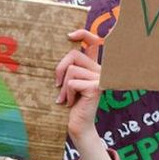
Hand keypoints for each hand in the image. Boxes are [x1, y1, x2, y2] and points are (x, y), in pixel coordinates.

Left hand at [54, 30, 109, 159]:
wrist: (78, 125)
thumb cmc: (70, 104)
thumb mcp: (68, 82)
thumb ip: (69, 66)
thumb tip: (63, 47)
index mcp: (94, 66)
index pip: (93, 42)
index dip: (83, 34)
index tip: (69, 36)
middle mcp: (101, 70)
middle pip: (74, 54)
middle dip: (60, 69)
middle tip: (57, 84)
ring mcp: (100, 78)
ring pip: (71, 70)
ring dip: (63, 86)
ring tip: (66, 98)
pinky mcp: (96, 87)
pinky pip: (72, 83)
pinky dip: (67, 94)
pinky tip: (70, 104)